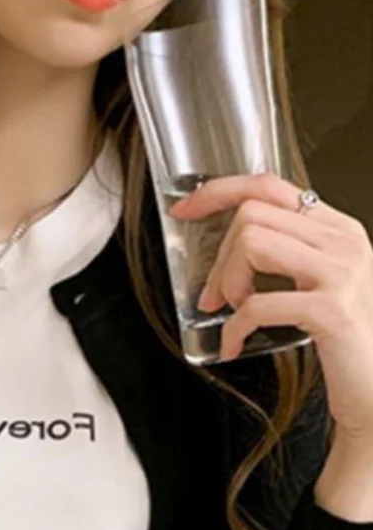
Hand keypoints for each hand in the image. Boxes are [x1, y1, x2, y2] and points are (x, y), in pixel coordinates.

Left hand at [170, 174, 372, 440]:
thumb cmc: (345, 340)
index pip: (269, 185)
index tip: (185, 210)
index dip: (219, 192)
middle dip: (219, 259)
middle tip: (215, 297)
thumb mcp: (318, 283)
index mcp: (337, 229)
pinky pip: (256, 304)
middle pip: (251, 216)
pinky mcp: (331, 310)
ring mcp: (341, 273)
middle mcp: (343, 241)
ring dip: (227, 283)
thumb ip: (286, 253)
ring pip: (251, 244)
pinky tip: (233, 344)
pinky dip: (233, 328)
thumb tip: (229, 243)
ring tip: (235, 313)